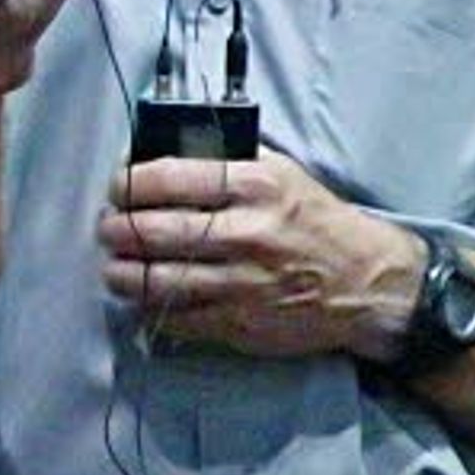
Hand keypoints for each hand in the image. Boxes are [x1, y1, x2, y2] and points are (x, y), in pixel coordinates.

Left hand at [98, 152, 415, 358]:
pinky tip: (141, 299)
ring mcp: (242, 281)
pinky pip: (178, 318)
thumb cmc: (318, 223)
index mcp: (255, 186)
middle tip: (108, 227)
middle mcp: (246, 232)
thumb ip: (229, 162)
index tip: (118, 186)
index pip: (170, 177)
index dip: (129, 181)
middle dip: (117, 228)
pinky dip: (150, 309)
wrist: (366, 281)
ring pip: (158, 279)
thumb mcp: (282, 174)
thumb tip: (166, 152)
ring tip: (114, 267)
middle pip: (154, 229)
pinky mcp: (240, 322)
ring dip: (122, 273)